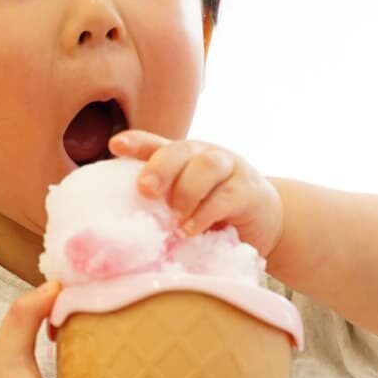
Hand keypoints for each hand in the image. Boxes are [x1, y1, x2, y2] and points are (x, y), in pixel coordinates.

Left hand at [108, 130, 283, 258]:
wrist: (263, 222)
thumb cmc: (213, 216)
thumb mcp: (183, 209)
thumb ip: (161, 211)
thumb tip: (124, 234)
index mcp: (181, 158)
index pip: (155, 145)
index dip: (135, 143)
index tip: (115, 146)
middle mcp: (203, 156)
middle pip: (180, 151)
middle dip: (160, 168)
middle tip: (145, 190)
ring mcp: (228, 169)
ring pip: (205, 167)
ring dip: (186, 192)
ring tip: (175, 219)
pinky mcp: (248, 191)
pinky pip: (225, 196)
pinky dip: (205, 214)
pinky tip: (191, 230)